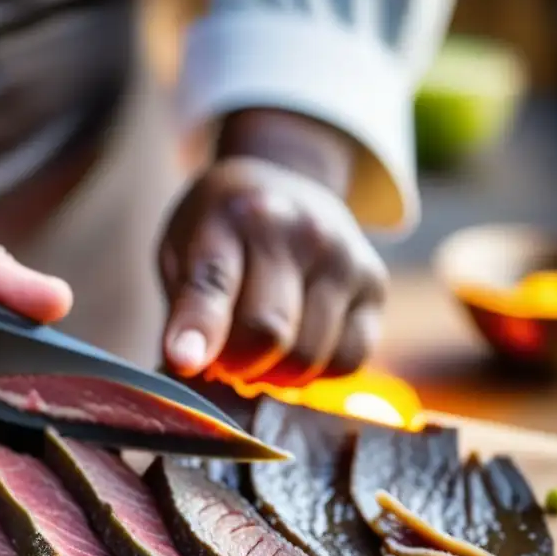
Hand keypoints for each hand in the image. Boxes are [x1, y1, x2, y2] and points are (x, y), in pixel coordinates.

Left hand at [159, 152, 387, 386]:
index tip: (183, 361)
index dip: (198, 328)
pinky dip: (315, 372)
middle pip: (266, 332)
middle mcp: (298, 230)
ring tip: (257, 348)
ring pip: (307, 356)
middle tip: (222, 360)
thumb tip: (186, 367)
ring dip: (273, 373)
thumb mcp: (181, 250)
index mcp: (234, 216)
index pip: (213, 282)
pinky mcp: (375, 284)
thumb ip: (183, 308)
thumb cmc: (222, 232)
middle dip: (235, 365)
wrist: (289, 182)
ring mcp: (343, 256)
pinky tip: (296, 345)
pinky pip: (347, 360)